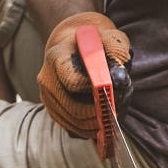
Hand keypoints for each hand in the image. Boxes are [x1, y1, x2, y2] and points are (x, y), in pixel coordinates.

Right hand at [37, 12, 132, 137]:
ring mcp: (48, 98)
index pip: (74, 83)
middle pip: (74, 109)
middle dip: (100, 113)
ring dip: (98, 123)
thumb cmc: (95, 42)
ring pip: (74, 122)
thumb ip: (117, 53)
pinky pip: (73, 129)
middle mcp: (47, 79)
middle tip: (118, 108)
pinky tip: (103, 120)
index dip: (96, 91)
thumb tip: (120, 79)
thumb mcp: (109, 38)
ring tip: (113, 112)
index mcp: (57, 58)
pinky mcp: (53, 111)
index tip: (112, 90)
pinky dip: (91, 129)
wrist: (74, 45)